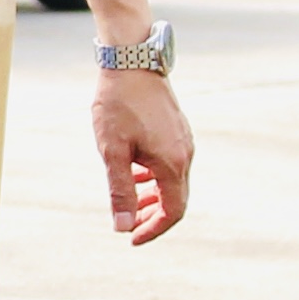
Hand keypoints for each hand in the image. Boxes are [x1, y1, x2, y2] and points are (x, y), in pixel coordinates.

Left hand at [93, 65, 190, 244]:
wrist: (133, 60)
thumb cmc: (119, 104)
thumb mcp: (113, 151)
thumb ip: (120, 191)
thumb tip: (122, 228)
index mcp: (172, 163)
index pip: (172, 211)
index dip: (153, 229)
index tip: (132, 238)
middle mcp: (185, 154)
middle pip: (176, 199)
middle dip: (153, 216)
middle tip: (128, 224)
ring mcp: (184, 140)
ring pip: (174, 181)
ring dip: (153, 196)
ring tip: (130, 201)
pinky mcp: (178, 129)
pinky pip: (172, 163)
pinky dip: (155, 176)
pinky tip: (136, 172)